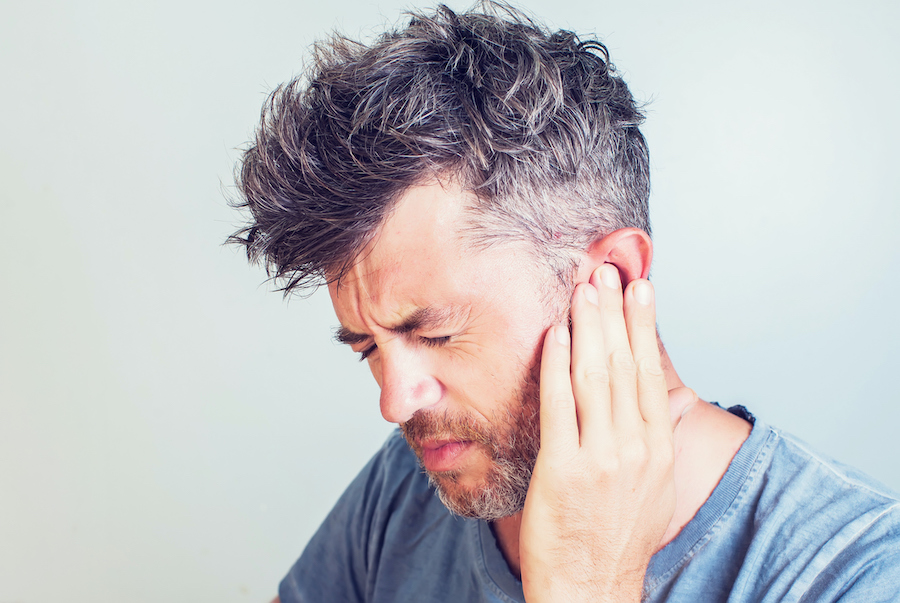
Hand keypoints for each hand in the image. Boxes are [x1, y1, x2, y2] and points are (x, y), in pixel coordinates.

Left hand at [519, 265, 675, 601]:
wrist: (592, 587)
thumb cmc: (618, 538)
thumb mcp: (653, 487)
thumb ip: (650, 441)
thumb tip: (646, 403)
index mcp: (657, 449)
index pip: (651, 372)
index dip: (644, 325)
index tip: (640, 287)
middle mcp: (635, 447)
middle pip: (624, 364)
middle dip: (614, 312)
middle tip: (606, 271)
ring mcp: (600, 457)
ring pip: (595, 376)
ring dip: (588, 327)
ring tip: (583, 289)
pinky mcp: (563, 468)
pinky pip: (559, 405)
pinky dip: (556, 365)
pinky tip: (554, 334)